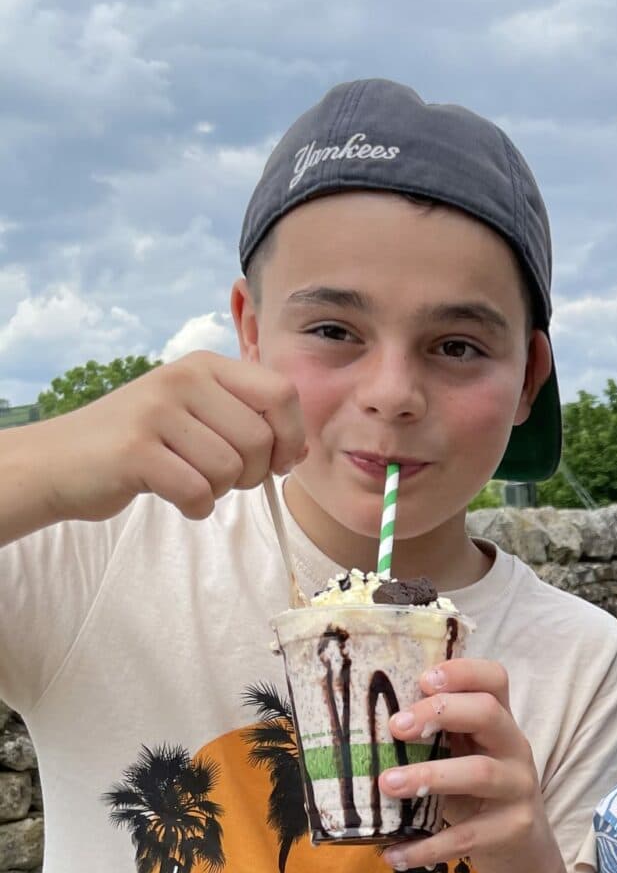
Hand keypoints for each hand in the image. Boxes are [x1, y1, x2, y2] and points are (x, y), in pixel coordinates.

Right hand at [43, 352, 304, 523]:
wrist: (58, 461)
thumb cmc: (140, 443)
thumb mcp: (194, 415)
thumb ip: (247, 421)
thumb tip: (302, 450)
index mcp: (204, 365)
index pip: (282, 393)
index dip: (291, 436)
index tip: (278, 461)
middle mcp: (182, 378)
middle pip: (261, 440)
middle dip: (252, 474)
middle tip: (218, 476)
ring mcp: (156, 411)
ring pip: (231, 469)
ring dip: (219, 491)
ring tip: (188, 480)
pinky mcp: (135, 450)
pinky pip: (198, 493)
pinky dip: (195, 507)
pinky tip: (174, 496)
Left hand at [378, 658, 547, 872]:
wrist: (521, 849)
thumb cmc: (477, 794)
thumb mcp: (464, 758)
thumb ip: (434, 739)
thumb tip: (360, 726)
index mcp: (500, 723)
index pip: (494, 679)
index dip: (461, 672)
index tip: (422, 679)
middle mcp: (515, 748)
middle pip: (488, 714)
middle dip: (440, 713)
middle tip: (396, 728)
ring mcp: (518, 789)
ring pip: (479, 773)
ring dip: (429, 776)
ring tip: (387, 784)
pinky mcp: (512, 829)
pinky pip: (466, 836)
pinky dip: (426, 847)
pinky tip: (393, 854)